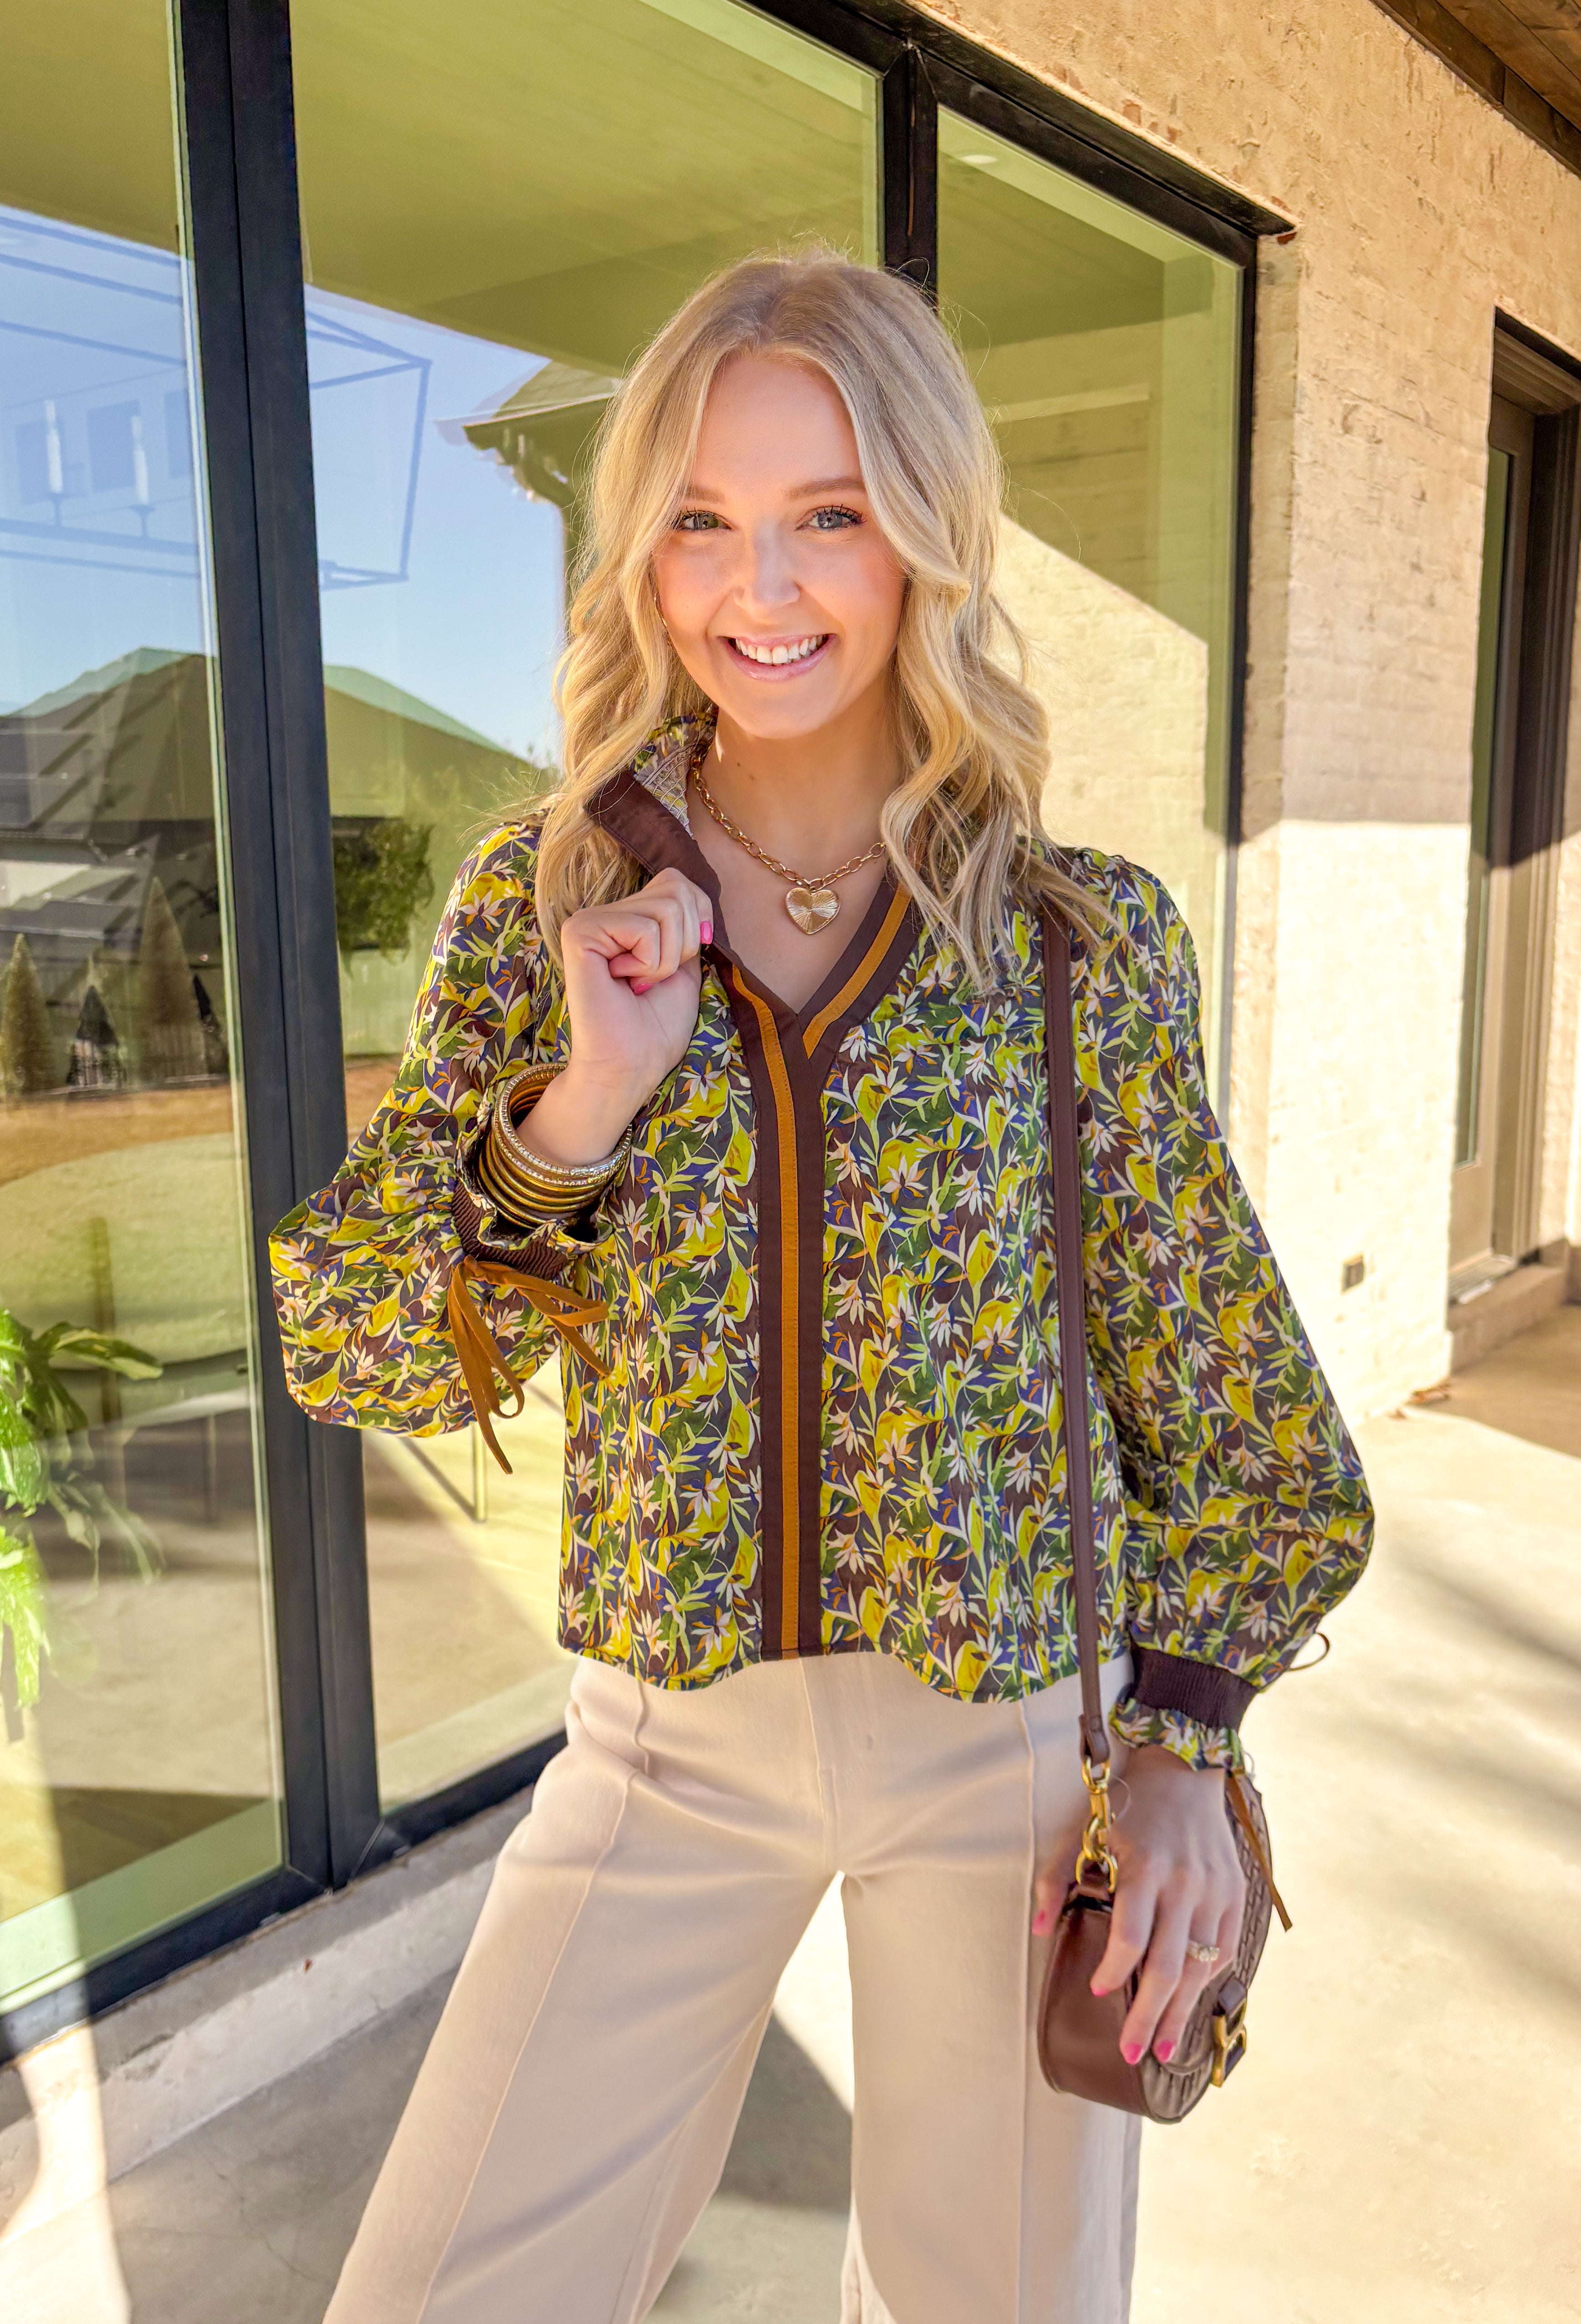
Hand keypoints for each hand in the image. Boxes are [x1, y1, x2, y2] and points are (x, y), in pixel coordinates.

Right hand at [525, 869, 712, 1164]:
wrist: (631, 1065)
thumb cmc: (657, 1024)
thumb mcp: (684, 962)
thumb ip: (686, 919)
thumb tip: (693, 889)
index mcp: (627, 915)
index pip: (678, 881)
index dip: (698, 918)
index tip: (679, 962)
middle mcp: (604, 911)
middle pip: (676, 888)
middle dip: (683, 942)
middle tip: (654, 978)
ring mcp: (589, 919)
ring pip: (667, 909)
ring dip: (667, 960)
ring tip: (638, 983)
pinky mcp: (580, 932)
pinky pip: (646, 929)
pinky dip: (650, 964)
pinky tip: (623, 982)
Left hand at [1032, 1745, 1244, 2064]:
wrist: (1183, 1770)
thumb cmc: (1125, 1806)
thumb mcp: (1082, 1832)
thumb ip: (1056, 1880)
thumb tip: (1041, 1931)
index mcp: (1144, 1867)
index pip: (1131, 1937)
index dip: (1113, 1971)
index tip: (1098, 1992)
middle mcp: (1184, 1883)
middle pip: (1168, 1965)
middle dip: (1148, 2015)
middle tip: (1132, 2052)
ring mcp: (1215, 1891)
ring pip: (1199, 1967)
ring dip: (1180, 2013)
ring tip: (1164, 2049)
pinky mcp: (1235, 1894)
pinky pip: (1222, 1950)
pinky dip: (1205, 1981)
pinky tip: (1189, 2005)